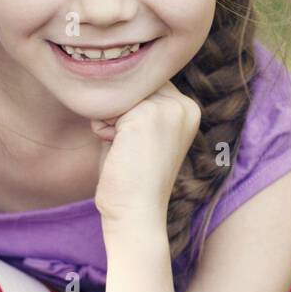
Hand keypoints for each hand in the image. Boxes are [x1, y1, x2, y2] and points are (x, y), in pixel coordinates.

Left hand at [91, 80, 201, 229]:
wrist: (135, 214)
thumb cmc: (130, 179)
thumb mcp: (139, 135)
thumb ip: (134, 105)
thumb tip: (110, 78)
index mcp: (188, 109)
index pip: (146, 84)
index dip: (127, 110)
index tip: (132, 143)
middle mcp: (184, 105)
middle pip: (132, 84)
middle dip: (118, 112)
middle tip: (125, 147)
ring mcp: (168, 108)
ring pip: (118, 94)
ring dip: (109, 120)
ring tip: (122, 149)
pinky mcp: (147, 115)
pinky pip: (107, 106)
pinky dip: (102, 128)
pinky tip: (116, 150)